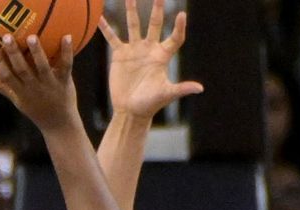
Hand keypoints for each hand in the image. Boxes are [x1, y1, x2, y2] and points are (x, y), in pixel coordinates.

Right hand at [0, 35, 77, 131]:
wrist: (59, 125)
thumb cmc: (37, 110)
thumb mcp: (18, 101)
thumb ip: (3, 86)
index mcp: (21, 92)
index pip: (7, 77)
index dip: (0, 63)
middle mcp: (34, 88)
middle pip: (22, 70)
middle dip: (13, 54)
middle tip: (7, 37)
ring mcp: (50, 85)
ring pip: (42, 67)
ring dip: (37, 52)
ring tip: (31, 37)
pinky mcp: (64, 82)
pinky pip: (66, 66)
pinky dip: (66, 52)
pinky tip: (67, 37)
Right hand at [100, 0, 202, 118]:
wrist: (130, 110)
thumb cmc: (150, 104)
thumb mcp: (166, 94)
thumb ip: (181, 88)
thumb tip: (200, 89)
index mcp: (162, 57)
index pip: (175, 38)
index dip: (179, 27)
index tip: (182, 14)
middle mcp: (149, 50)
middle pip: (155, 24)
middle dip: (157, 9)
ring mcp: (134, 50)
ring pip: (133, 25)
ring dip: (132, 11)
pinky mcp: (120, 55)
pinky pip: (112, 38)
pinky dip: (105, 28)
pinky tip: (99, 17)